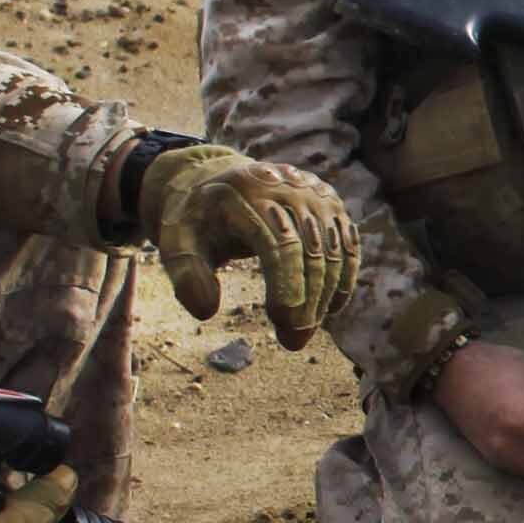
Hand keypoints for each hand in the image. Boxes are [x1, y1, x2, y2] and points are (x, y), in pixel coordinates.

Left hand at [136, 143, 357, 347]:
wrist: (219, 181)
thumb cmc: (197, 220)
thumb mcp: (176, 242)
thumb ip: (186, 275)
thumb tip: (207, 311)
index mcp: (247, 192)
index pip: (281, 243)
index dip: (287, 285)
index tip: (283, 323)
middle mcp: (288, 187)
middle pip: (312, 250)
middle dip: (307, 301)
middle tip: (293, 341)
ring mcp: (314, 194)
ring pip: (333, 251)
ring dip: (324, 297)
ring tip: (303, 332)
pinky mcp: (330, 204)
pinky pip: (347, 246)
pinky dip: (343, 279)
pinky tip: (329, 309)